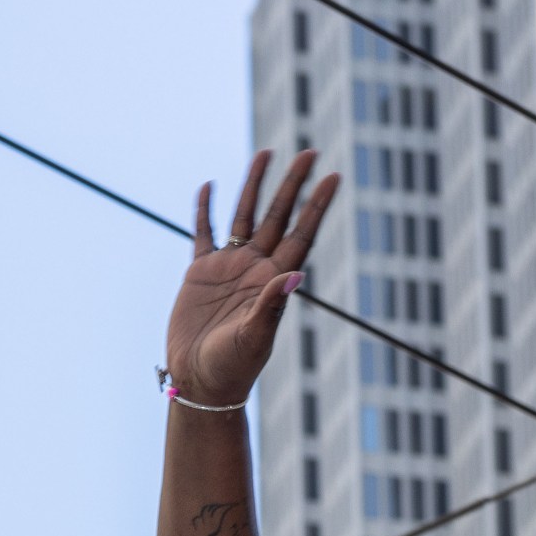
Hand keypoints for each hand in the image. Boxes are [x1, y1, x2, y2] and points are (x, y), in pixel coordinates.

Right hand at [164, 151, 339, 410]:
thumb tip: (296, 274)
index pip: (302, 234)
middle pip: (279, 215)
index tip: (334, 176)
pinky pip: (204, 233)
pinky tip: (211, 186)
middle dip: (293, 184)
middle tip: (311, 152)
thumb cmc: (232, 368)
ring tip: (267, 153)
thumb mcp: (255, 338)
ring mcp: (229, 268)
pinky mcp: (200, 273)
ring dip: (255, 185)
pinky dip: (206, 209)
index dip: (317, 205)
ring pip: (245, 215)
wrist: (200, 383)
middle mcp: (256, 269)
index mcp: (275, 281)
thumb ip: (272, 306)